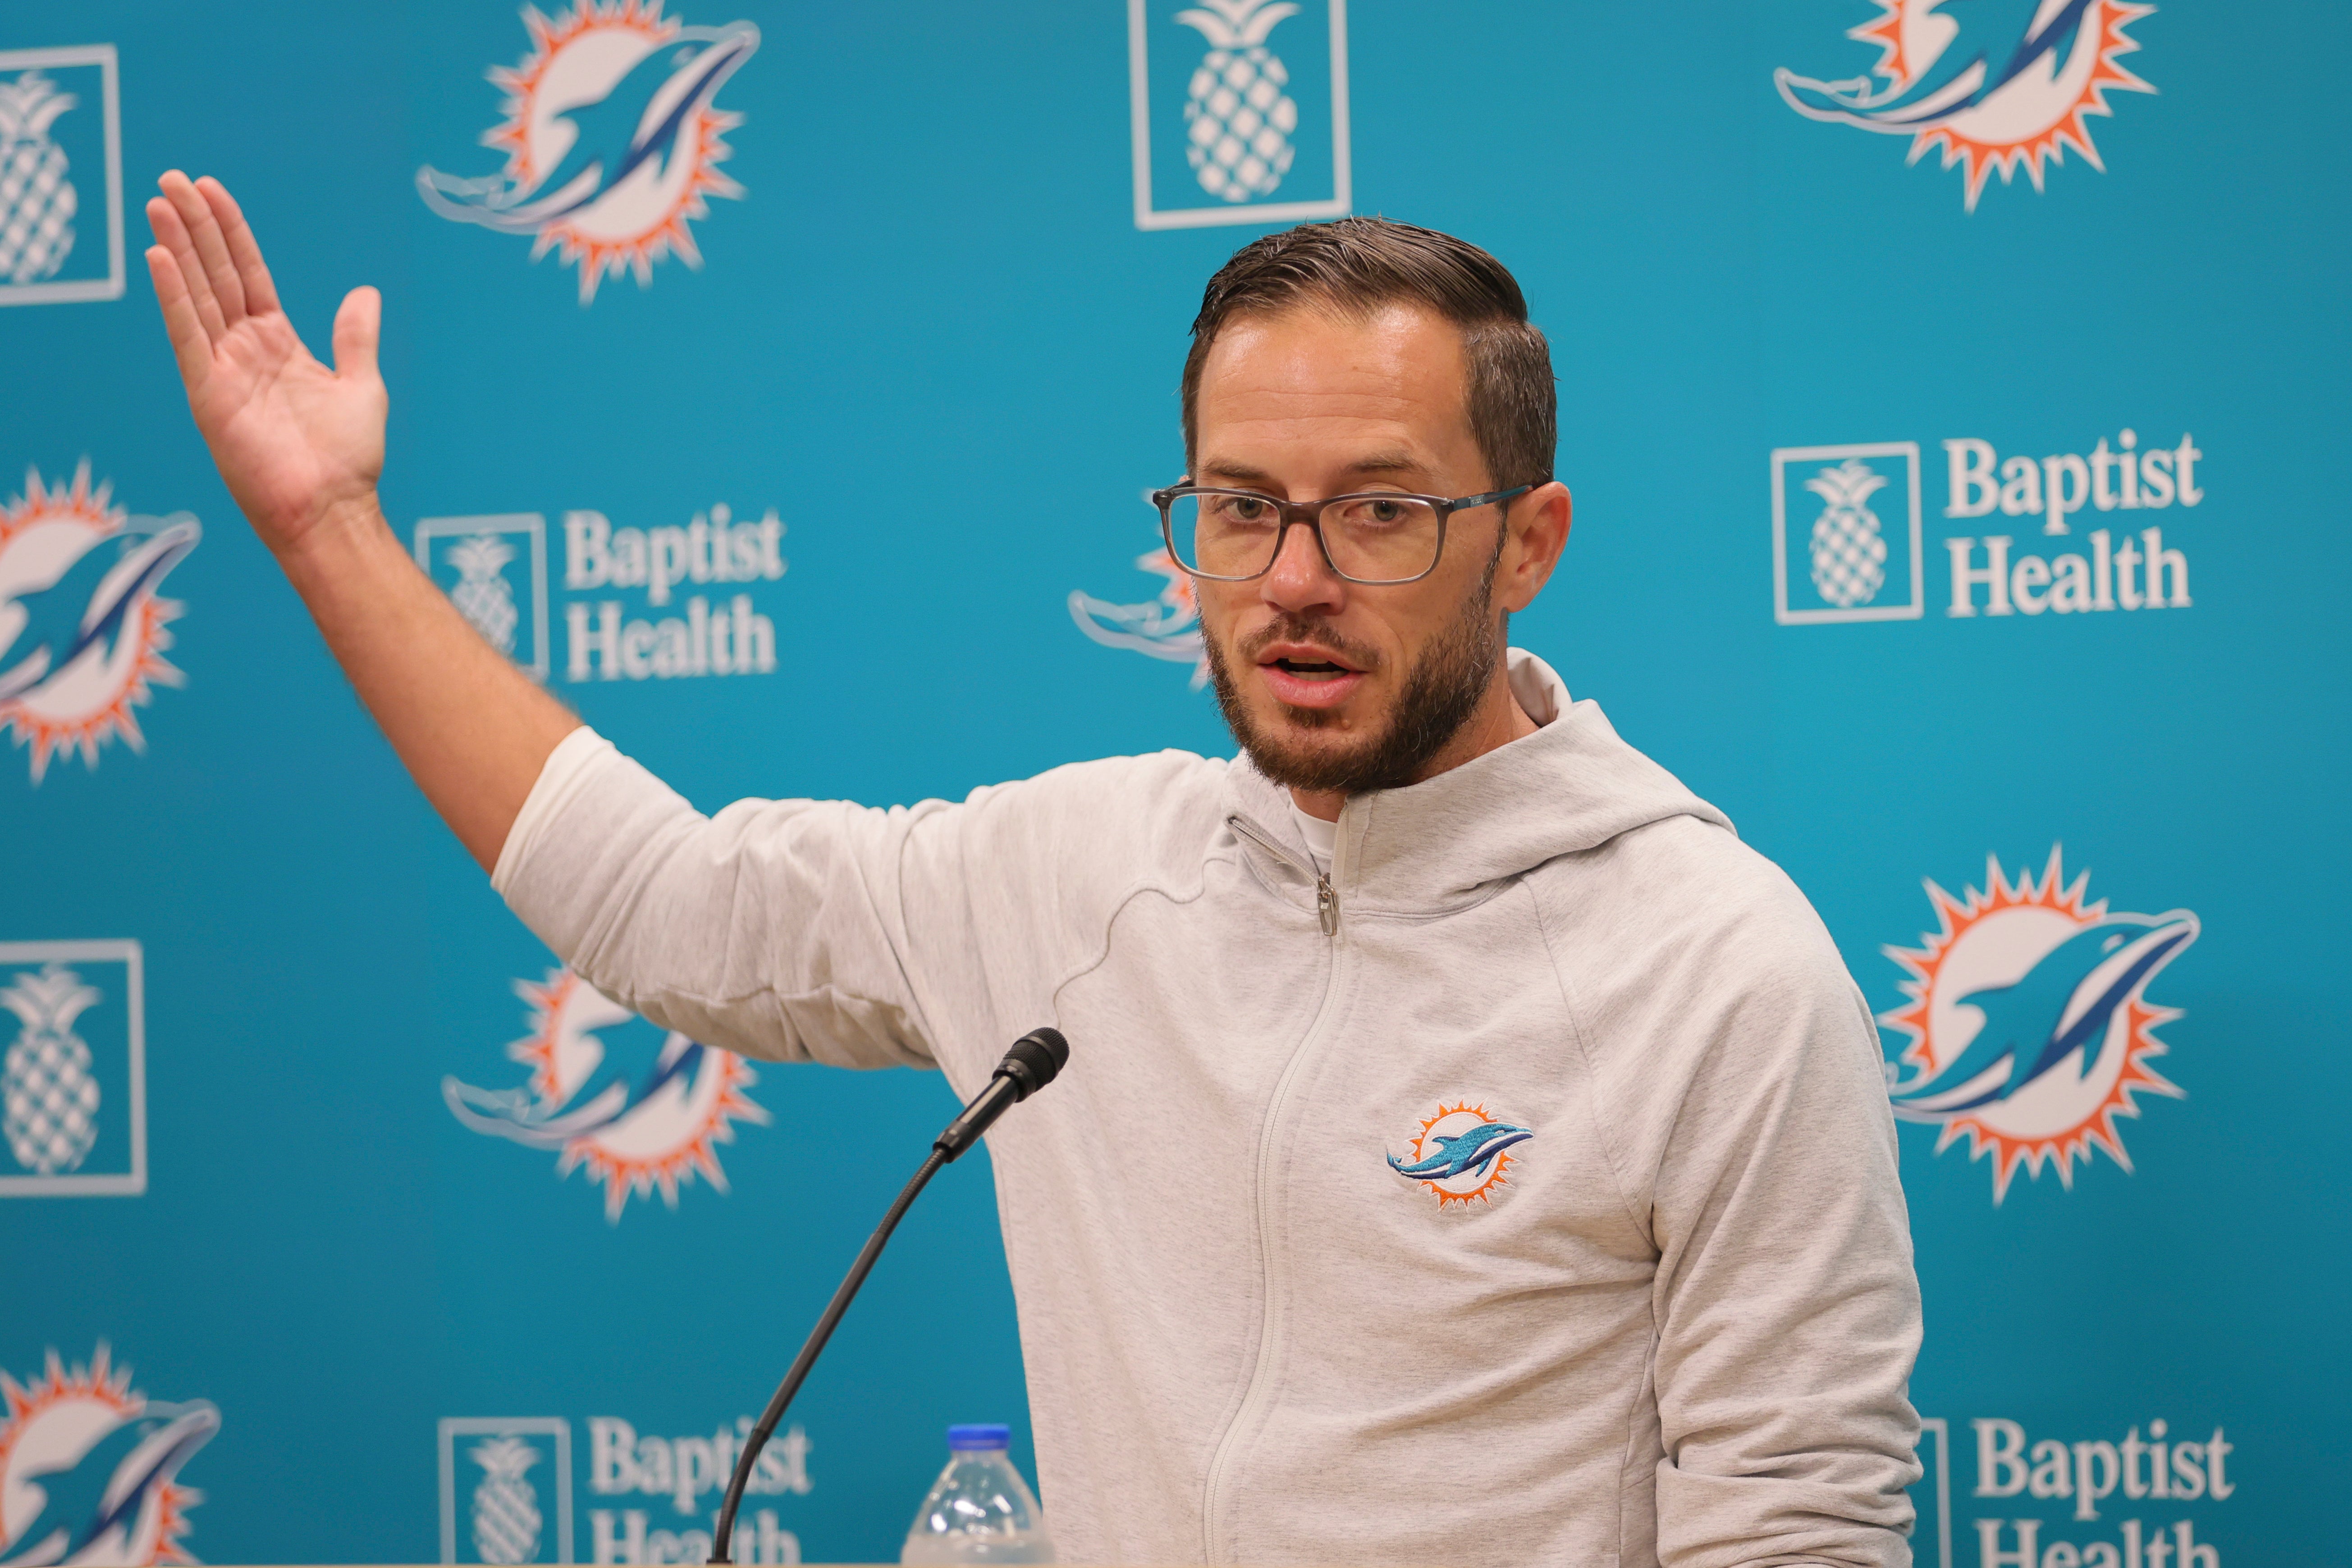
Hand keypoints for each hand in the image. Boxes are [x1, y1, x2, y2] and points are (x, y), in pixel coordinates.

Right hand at [145, 172, 387, 558]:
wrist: (334, 508)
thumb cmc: (349, 458)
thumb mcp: (361, 384)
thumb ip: (355, 337)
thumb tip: (365, 292)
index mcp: (278, 344)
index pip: (248, 275)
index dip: (231, 233)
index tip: (212, 191)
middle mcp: (244, 352)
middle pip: (214, 275)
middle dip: (195, 227)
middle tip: (171, 179)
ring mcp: (222, 370)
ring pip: (195, 295)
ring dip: (177, 247)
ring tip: (159, 202)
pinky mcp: (208, 393)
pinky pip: (187, 334)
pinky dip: (173, 296)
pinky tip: (159, 257)